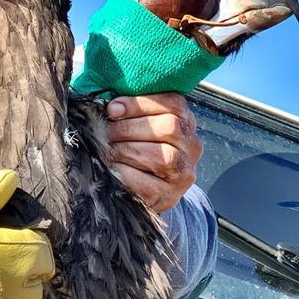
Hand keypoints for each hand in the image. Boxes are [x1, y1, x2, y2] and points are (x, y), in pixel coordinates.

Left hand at [107, 93, 201, 212]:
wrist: (142, 194)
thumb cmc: (137, 153)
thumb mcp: (139, 127)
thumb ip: (132, 112)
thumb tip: (112, 107)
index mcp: (186, 122)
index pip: (173, 104)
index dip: (139, 104)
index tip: (113, 109)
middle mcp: (192, 145)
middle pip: (168, 127)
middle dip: (129, 128)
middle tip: (105, 133)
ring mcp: (185, 172)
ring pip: (161, 156)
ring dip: (126, 151)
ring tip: (108, 151)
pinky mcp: (171, 195)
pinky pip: (148, 183)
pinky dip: (125, 173)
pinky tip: (113, 169)